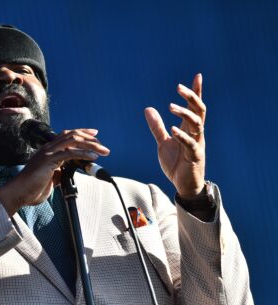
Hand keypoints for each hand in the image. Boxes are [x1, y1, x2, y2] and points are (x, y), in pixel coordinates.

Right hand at [0, 129, 109, 215]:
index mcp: (48, 151)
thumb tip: (68, 173)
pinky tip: (92, 157)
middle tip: (102, 145)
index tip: (94, 136)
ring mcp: (48, 153)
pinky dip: (83, 153)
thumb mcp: (50, 178)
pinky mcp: (49, 160)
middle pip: (72, 134)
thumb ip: (59, 172)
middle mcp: (48, 148)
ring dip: (90, 145)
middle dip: (89, 138)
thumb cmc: (31, 188)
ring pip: (73, 141)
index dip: (82, 133)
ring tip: (102, 151)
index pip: (67, 135)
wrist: (19, 193)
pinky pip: (70, 153)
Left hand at [144, 73, 205, 198]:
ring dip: (184, 114)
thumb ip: (157, 126)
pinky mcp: (195, 156)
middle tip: (179, 87)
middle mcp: (196, 134)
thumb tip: (148, 109)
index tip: (197, 76)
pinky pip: (191, 144)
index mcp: (189, 129)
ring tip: (171, 106)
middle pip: (199, 111)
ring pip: (197, 124)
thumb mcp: (163, 142)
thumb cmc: (176, 164)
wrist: (183, 185)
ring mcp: (197, 144)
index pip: (194, 107)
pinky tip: (173, 130)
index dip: (196, 92)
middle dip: (191, 97)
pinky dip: (182, 136)